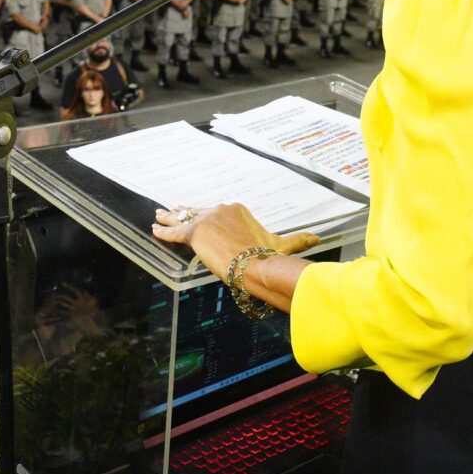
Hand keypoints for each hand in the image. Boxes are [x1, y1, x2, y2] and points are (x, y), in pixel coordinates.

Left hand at [150, 202, 319, 282]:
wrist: (255, 264)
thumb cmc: (268, 255)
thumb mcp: (283, 244)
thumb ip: (298, 239)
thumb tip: (318, 239)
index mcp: (237, 210)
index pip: (217, 212)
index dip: (207, 215)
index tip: (200, 215)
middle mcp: (221, 209)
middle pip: (198, 211)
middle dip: (185, 211)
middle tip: (173, 211)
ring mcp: (206, 219)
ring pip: (183, 217)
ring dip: (168, 216)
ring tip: (158, 216)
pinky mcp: (194, 232)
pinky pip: (174, 231)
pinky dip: (163, 231)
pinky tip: (154, 229)